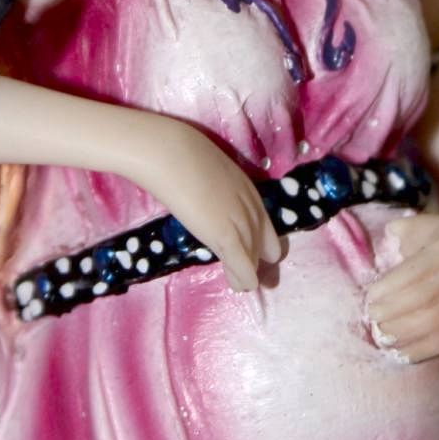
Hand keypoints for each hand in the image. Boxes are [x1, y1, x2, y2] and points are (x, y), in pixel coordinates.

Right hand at [139, 119, 282, 292]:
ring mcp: (241, 222)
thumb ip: (216, 188)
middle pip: (267, 245)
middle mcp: (252, 208)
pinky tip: (242, 286)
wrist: (171, 153)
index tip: (253, 252)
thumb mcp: (209, 171)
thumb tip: (205, 196)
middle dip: (259, 260)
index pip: (265, 225)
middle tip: (247, 272)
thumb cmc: (181, 154)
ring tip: (242, 284)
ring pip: (254, 257)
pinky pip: (243, 265)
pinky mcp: (225, 236)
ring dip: (248, 272)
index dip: (259, 241)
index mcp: (248, 190)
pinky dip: (244, 278)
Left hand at [363, 212, 438, 361]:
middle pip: (423, 299)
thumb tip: (388, 234)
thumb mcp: (432, 224)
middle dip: (392, 311)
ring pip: (433, 322)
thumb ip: (407, 227)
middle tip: (372, 317)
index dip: (391, 287)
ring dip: (403, 332)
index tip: (370, 297)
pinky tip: (402, 353)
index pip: (416, 272)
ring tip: (382, 335)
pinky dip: (423, 350)